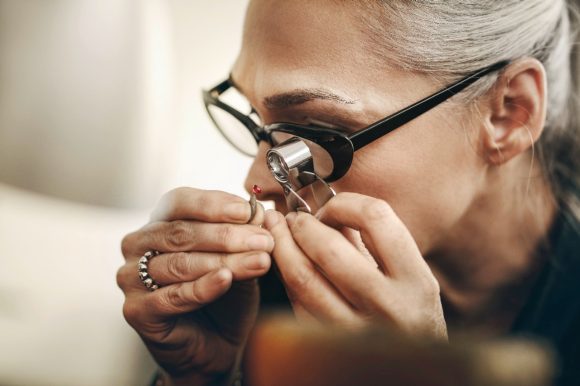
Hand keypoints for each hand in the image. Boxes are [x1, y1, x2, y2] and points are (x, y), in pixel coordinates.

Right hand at [117, 188, 273, 385]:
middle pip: (181, 232)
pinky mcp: (136, 310)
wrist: (217, 345)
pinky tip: (226, 280)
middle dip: (227, 235)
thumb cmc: (224, 295)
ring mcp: (131, 278)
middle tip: (263, 240)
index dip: (214, 204)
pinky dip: (203, 287)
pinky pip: (173, 296)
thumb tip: (258, 212)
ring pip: (180, 263)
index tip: (247, 210)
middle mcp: (138, 245)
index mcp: (159, 222)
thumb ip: (243, 236)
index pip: (180, 201)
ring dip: (224, 261)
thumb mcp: (238, 258)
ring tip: (259, 260)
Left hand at [263, 192, 446, 339]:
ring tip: (278, 232)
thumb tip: (328, 209)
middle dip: (303, 225)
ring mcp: (357, 332)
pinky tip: (285, 264)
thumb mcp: (408, 279)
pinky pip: (297, 303)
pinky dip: (286, 276)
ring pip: (303, 277)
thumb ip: (372, 244)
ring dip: (283, 247)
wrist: (415, 373)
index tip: (330, 208)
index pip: (376, 218)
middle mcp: (390, 307)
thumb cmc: (410, 318)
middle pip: (329, 249)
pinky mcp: (329, 347)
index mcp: (416, 281)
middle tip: (294, 218)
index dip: (344, 204)